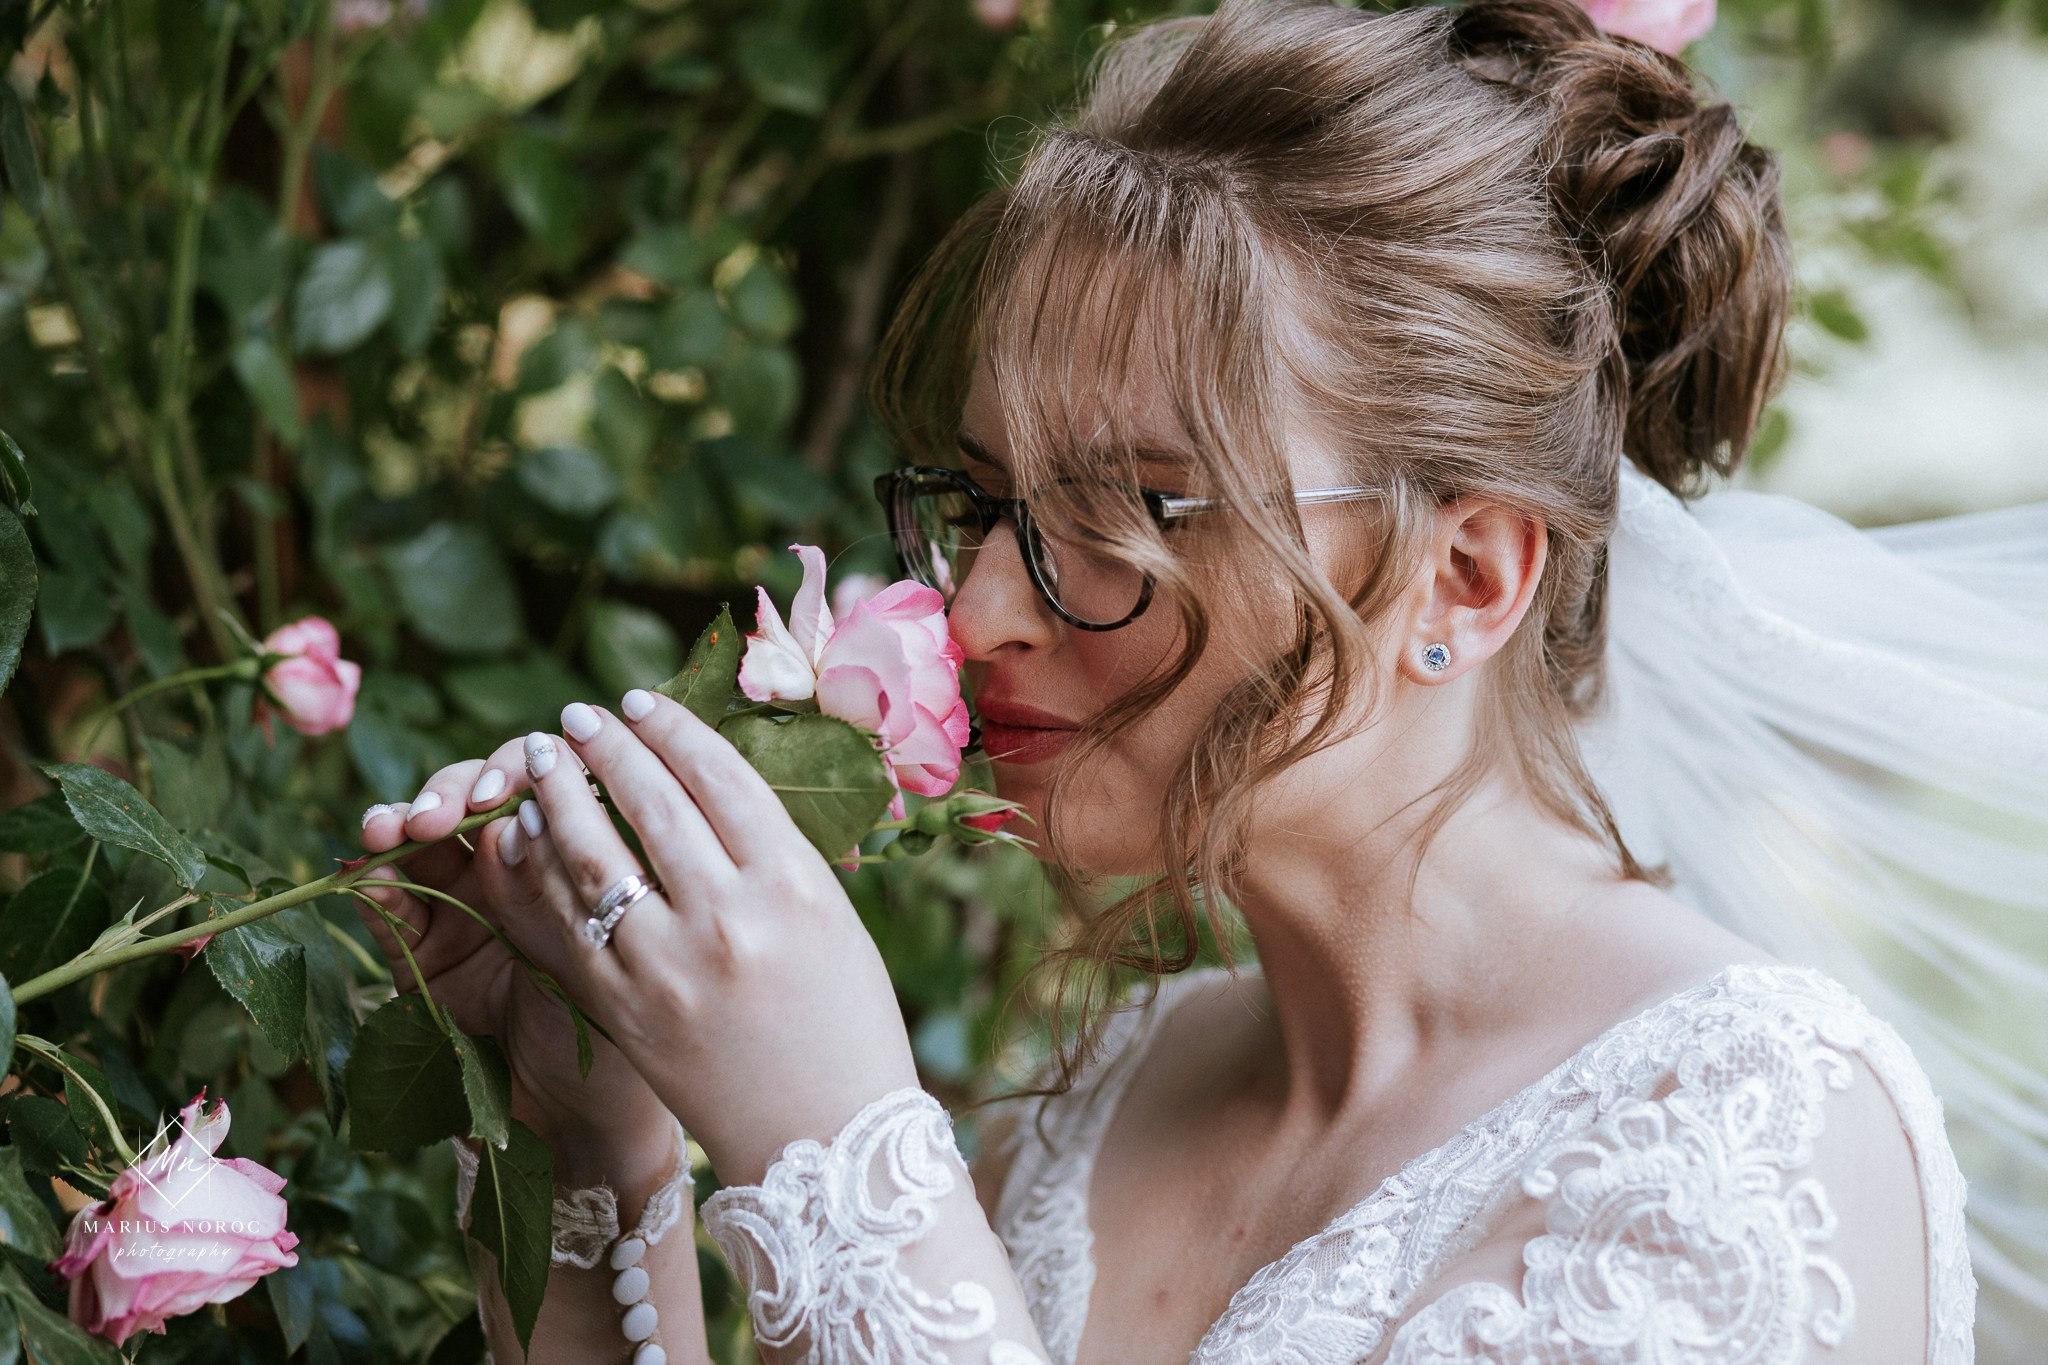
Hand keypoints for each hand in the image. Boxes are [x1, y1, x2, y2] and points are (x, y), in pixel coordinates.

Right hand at [355, 742, 675, 1182]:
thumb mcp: (605, 950)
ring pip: (424, 840)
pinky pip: (390, 906)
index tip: (516, 782)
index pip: (543, 782)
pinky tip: (368, 868)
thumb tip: (527, 814)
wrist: (583, 1121)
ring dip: (405, 819)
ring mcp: (464, 906)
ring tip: (397, 828)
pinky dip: (375, 882)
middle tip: (451, 810)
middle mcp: (517, 870)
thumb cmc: (624, 1030)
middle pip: (475, 796)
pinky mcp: (417, 952)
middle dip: (456, 789)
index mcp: (575, 856)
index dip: (525, 769)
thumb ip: (565, 886)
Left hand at [481, 691, 919, 1187]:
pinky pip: (565, 925)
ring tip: (540, 759)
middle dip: (606, 749)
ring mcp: (668, 967)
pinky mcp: (622, 1011)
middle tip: (577, 717)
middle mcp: (730, 918)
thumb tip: (710, 782)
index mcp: (794, 886)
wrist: (822, 1143)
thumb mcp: (834, 922)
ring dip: (558, 797)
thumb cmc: (845, 1025)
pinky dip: (538, 873)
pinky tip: (523, 838)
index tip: (640, 702)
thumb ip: (775, 856)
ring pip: (594, 857)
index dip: (671, 731)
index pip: (719, 778)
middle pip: (651, 805)